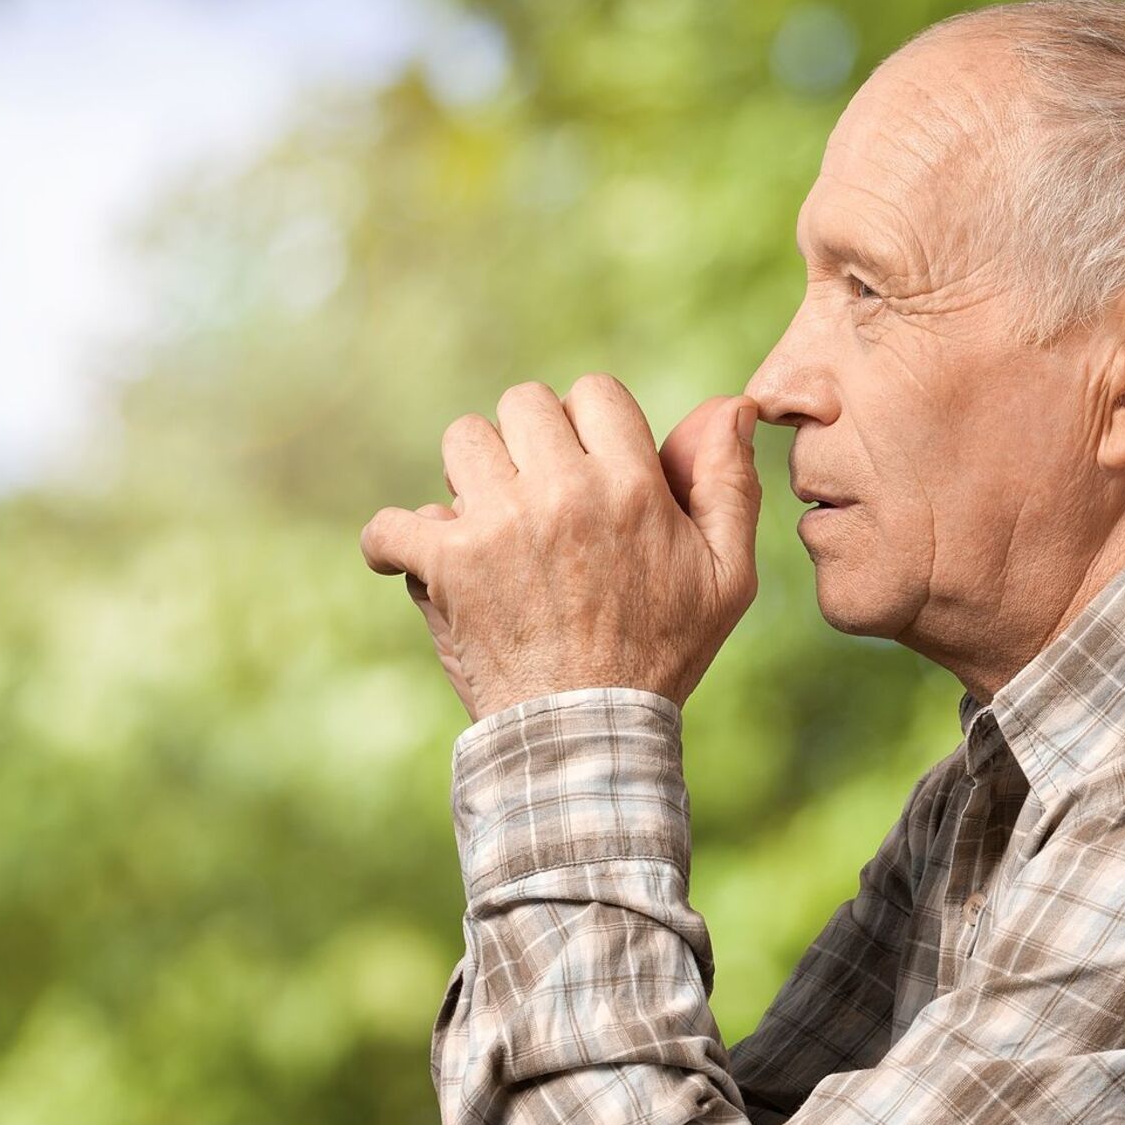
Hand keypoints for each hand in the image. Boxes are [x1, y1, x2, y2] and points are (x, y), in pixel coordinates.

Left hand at [360, 374, 761, 719]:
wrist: (590, 732)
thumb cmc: (664, 652)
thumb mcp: (727, 575)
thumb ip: (730, 483)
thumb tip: (733, 403)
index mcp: (630, 486)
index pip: (594, 392)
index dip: (592, 424)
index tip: (591, 467)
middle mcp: (561, 493)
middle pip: (523, 403)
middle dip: (531, 440)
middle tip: (540, 492)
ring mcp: (498, 525)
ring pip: (462, 440)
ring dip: (473, 475)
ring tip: (491, 521)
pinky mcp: (446, 566)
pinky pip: (391, 523)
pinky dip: (393, 541)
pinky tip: (413, 557)